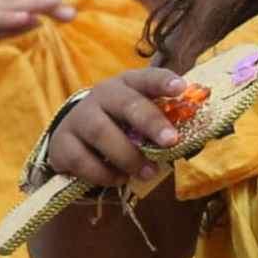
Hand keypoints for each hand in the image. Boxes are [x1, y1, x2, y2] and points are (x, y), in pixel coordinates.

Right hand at [0, 0, 77, 72]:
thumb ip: (7, 28)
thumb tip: (36, 20)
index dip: (45, 4)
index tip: (68, 13)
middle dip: (46, 3)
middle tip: (72, 12)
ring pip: (7, 2)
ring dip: (32, 3)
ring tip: (55, 5)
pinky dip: (8, 16)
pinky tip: (26, 17)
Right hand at [43, 65, 191, 192]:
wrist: (74, 141)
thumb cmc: (120, 129)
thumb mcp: (140, 122)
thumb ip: (163, 126)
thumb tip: (195, 140)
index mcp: (128, 86)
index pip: (147, 78)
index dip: (163, 81)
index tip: (181, 88)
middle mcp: (102, 96)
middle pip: (126, 103)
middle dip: (151, 122)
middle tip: (170, 141)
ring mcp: (79, 117)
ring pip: (102, 132)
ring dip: (128, 155)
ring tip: (148, 173)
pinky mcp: (62, 143)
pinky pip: (83, 159)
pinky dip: (104, 173)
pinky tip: (118, 179)